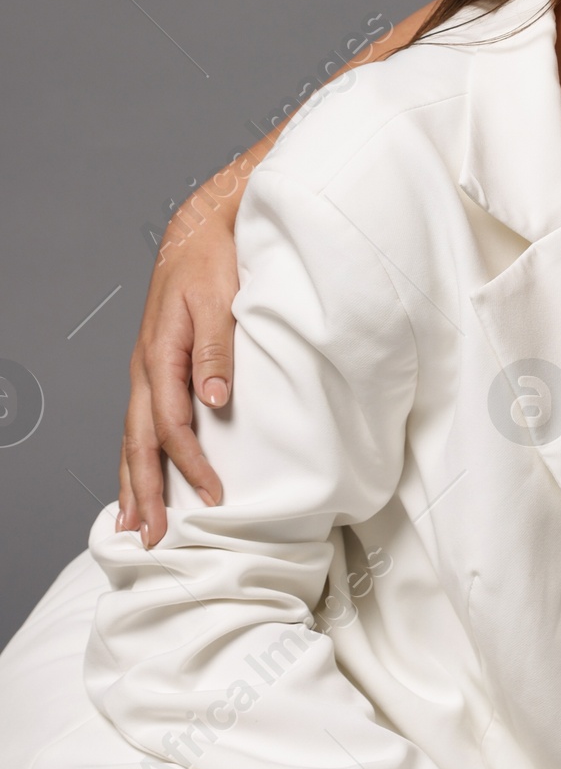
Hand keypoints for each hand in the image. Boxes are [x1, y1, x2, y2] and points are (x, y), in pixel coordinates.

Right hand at [119, 160, 253, 545]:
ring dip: (133, 483)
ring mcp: (145, 371)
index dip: (191, 465)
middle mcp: (145, 370)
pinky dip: (137, 457)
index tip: (215, 497)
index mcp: (160, 356)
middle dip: (145, 493)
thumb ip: (218, 352)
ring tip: (133, 524)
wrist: (200, 230)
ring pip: (131, 438)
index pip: (172, 427)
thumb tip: (216, 403)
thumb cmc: (214, 263)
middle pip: (138, 444)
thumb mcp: (220, 301)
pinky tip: (141, 479)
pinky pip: (140, 423)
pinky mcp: (154, 369)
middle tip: (153, 538)